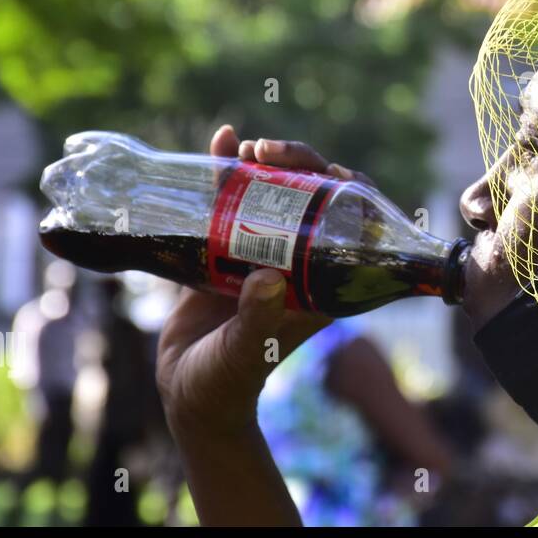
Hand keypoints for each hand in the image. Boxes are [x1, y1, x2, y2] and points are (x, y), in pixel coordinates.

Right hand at [156, 124, 355, 439]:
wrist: (186, 394)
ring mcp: (263, 251)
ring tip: (244, 146)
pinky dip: (228, 170)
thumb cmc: (226, 382)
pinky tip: (220, 142)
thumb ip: (258, 320)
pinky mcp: (225, 249)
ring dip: (264, 163)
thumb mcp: (245, 352)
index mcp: (324, 281)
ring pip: (274, 191)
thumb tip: (267, 279)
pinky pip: (232, 199)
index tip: (325, 170)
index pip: (352, 222)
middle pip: (312, 196)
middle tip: (267, 151)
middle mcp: (300, 260)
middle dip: (298, 165)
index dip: (348, 188)